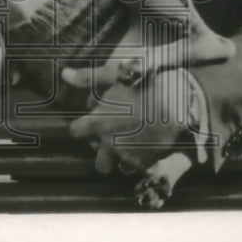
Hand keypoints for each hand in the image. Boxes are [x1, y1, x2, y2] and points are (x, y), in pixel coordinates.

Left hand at [68, 68, 195, 174]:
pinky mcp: (146, 162)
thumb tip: (64, 74)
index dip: (82, 125)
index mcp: (97, 123)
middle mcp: (109, 144)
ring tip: (130, 140)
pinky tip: (145, 141)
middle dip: (103, 152)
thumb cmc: (143, 84)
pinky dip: (139, 158)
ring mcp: (128, 156)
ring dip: (121, 157)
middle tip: (112, 137)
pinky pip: (137, 167)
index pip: (76, 131)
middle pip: (99, 162)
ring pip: (118, 166)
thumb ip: (88, 78)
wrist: (176, 100)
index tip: (91, 120)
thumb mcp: (114, 75)